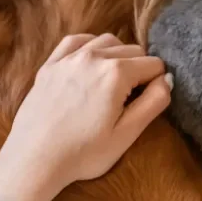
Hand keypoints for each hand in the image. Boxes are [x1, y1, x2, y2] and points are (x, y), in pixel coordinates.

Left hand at [0, 33, 170, 200]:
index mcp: (116, 73)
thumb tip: (167, 79)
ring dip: (117, 57)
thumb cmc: (83, 153)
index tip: (145, 103)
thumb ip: (153, 102)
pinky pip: (77, 41)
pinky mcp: (50, 65)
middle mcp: (93, 56)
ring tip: (112, 84)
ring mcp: (69, 58)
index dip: (156, 83)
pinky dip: (90, 47)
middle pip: (133, 50)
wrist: (34, 159)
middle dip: (138, 70)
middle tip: (130, 100)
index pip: (154, 64)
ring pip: (107, 41)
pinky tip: (91, 64)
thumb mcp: (127, 134)